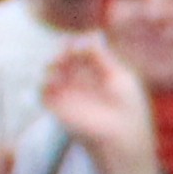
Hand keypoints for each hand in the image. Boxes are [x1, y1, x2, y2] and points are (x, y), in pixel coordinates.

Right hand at [39, 35, 160, 173]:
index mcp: (97, 73)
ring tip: (62, 63)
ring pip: (51, 70)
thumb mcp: (119, 76)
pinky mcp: (58, 108)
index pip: (80, 50)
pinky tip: (57, 79)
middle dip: (64, 50)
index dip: (78, 44)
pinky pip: (43, 91)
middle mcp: (81, 81)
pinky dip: (45, 82)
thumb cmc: (129, 108)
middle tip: (69, 51)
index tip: (82, 45)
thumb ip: (101, 56)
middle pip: (64, 57)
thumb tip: (87, 35)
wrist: (122, 138)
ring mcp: (68, 94)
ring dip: (53, 63)